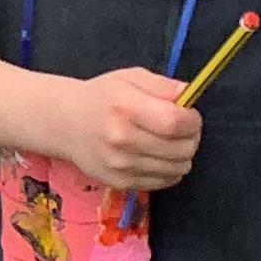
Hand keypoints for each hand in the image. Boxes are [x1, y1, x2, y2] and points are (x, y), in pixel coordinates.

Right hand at [48, 67, 201, 193]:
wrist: (67, 124)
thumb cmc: (103, 97)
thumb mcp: (131, 77)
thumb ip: (164, 85)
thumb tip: (190, 95)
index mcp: (125, 108)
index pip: (175, 123)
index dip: (192, 121)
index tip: (190, 116)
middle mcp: (122, 140)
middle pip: (181, 149)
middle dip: (192, 138)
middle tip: (182, 129)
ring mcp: (121, 166)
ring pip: (178, 168)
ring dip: (182, 155)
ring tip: (170, 142)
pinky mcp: (122, 183)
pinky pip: (165, 182)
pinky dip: (170, 170)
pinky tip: (158, 156)